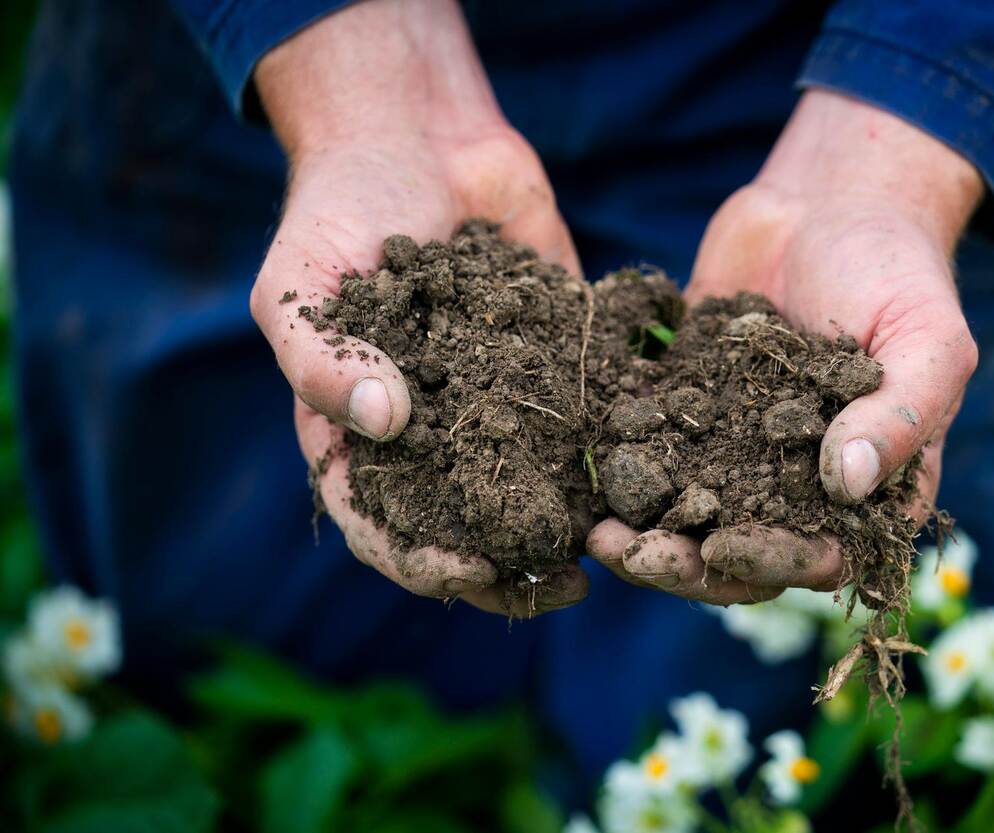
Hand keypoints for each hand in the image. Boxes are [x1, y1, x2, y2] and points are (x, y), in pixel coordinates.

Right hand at [250, 0, 586, 615]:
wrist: (417, 138)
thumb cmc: (337, 213)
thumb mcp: (302, 285)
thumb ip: (326, 358)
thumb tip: (384, 422)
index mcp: (363, 433)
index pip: (384, 525)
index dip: (420, 561)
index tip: (465, 573)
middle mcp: (436, 431)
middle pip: (470, 525)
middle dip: (510, 566)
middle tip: (556, 587)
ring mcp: (499, 399)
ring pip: (536, 483)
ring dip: (569, 525)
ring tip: (610, 550)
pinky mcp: (555, 358)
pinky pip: (584, 411)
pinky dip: (612, 444)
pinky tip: (645, 467)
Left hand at [587, 90, 982, 603]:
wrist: (829, 204)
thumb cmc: (896, 272)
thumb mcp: (926, 339)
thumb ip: (898, 415)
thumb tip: (847, 485)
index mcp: (866, 491)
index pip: (819, 556)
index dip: (771, 562)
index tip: (723, 547)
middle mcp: (796, 487)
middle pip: (740, 554)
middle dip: (687, 566)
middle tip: (636, 556)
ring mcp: (736, 454)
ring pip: (686, 520)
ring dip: (643, 537)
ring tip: (599, 533)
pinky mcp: (687, 415)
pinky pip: (649, 457)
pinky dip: (618, 476)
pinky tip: (585, 477)